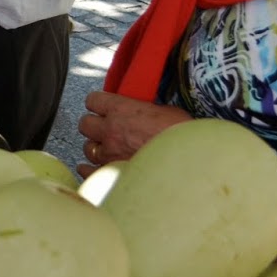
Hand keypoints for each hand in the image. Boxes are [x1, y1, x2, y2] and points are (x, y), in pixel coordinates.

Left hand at [76, 91, 191, 176]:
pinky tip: (90, 170)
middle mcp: (110, 130)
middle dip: (95, 126)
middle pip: (85, 124)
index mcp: (121, 110)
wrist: (191, 163)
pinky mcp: (112, 175)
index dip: (98, 105)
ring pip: (88, 148)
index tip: (102, 108)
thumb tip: (143, 112)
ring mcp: (109, 154)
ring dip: (96, 148)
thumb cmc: (184, 137)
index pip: (93, 100)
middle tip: (105, 130)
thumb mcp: (166, 111)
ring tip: (107, 150)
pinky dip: (88, 170)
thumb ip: (145, 109)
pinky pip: (88, 172)